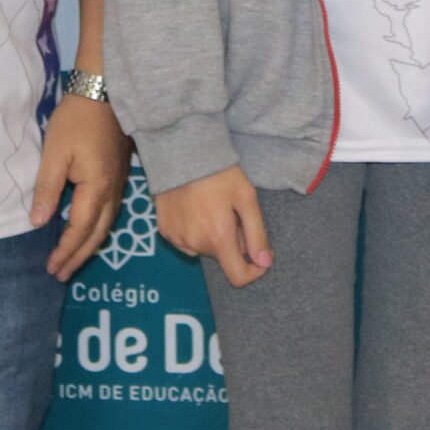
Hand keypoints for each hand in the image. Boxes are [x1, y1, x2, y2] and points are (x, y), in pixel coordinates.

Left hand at [32, 94, 132, 279]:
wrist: (105, 92)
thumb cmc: (77, 121)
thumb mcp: (55, 153)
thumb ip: (46, 189)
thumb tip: (38, 222)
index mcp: (96, 188)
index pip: (80, 230)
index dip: (66, 251)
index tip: (51, 268)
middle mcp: (113, 191)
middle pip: (98, 234)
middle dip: (79, 256)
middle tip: (61, 275)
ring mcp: (120, 183)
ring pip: (108, 224)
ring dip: (90, 245)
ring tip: (74, 260)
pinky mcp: (121, 174)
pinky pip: (111, 212)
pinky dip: (99, 229)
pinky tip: (89, 230)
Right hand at [157, 165, 272, 287]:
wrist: (182, 153)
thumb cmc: (220, 173)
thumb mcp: (246, 198)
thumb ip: (257, 234)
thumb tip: (265, 263)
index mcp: (218, 237)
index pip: (238, 276)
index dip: (253, 271)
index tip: (260, 256)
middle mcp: (195, 244)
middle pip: (222, 256)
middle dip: (232, 241)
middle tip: (233, 213)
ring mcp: (176, 238)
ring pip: (204, 248)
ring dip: (212, 236)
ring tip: (213, 207)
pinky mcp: (164, 230)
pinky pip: (185, 240)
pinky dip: (194, 231)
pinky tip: (195, 208)